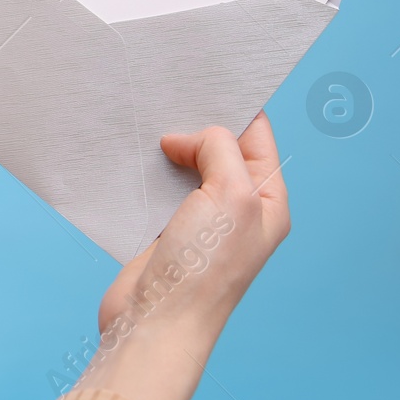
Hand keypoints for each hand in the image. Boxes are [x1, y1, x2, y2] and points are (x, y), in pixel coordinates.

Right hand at [73, 112, 289, 399]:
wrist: (154, 322)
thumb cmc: (203, 269)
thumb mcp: (231, 196)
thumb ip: (218, 151)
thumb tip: (184, 139)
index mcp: (267, 202)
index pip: (257, 138)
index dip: (235, 108)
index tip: (208, 78)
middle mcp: (237, 209)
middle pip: (220, 149)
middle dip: (197, 123)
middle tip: (171, 94)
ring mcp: (200, 220)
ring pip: (186, 165)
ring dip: (168, 146)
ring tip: (148, 120)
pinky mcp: (163, 228)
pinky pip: (159, 185)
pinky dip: (146, 168)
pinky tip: (132, 154)